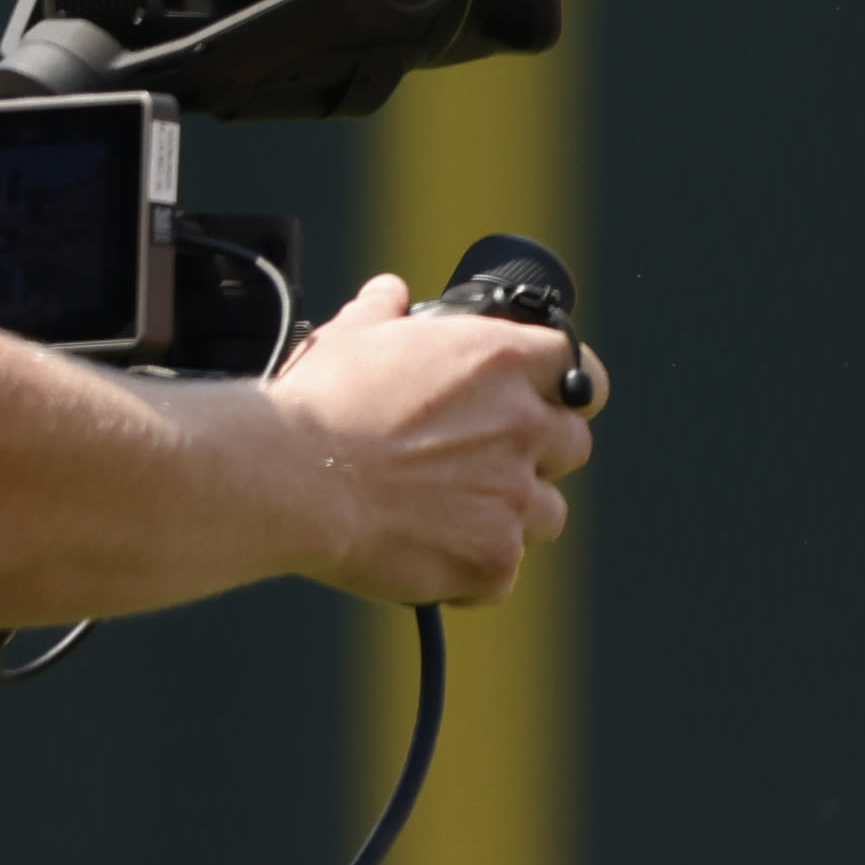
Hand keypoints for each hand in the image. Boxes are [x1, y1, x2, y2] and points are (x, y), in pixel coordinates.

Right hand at [270, 276, 600, 606]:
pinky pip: (502, 571)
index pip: (576, 368)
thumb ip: (384, 313)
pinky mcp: (494, 557)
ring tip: (445, 512)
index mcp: (503, 361)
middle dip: (535, 455)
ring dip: (510, 514)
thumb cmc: (317, 406)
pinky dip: (471, 569)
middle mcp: (525, 425)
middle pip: (572, 444)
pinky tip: (424, 553)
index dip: (561, 388)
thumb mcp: (351, 339)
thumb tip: (388, 293)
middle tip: (476, 463)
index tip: (541, 401)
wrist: (288, 478)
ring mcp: (516, 495)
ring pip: (548, 512)